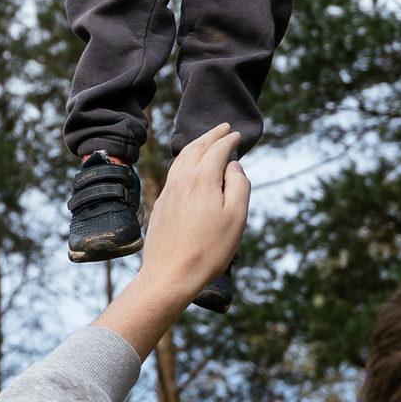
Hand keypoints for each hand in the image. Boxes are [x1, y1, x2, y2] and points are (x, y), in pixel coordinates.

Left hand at [91, 124, 249, 356]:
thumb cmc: (208, 250)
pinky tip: (186, 166)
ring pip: (181, 159)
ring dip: (195, 145)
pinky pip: (173, 172)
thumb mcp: (236, 218)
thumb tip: (233, 166)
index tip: (236, 134)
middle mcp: (182, 180)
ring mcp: (168, 191)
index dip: (228, 140)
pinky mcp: (161, 204)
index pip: (216, 150)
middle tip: (222, 127)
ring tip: (205, 140)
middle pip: (196, 148)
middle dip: (211, 135)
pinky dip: (183, 160)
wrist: (170, 274)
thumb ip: (239, 186)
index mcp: (201, 179)